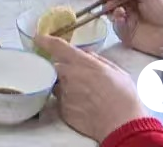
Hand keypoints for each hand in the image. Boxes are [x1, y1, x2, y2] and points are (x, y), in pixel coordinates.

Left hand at [34, 34, 149, 142]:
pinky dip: (69, 101)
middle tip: (78, 78)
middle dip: (63, 69)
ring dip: (65, 86)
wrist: (122, 125)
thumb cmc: (124, 97)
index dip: (45, 40)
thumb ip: (98, 60)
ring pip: (57, 85)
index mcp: (83, 63)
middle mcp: (69, 76)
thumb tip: (86, 54)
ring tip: (84, 95)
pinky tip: (84, 107)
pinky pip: (61, 101)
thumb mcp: (117, 72)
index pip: (57, 47)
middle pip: (56, 67)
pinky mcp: (62, 110)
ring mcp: (64, 94)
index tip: (38, 38)